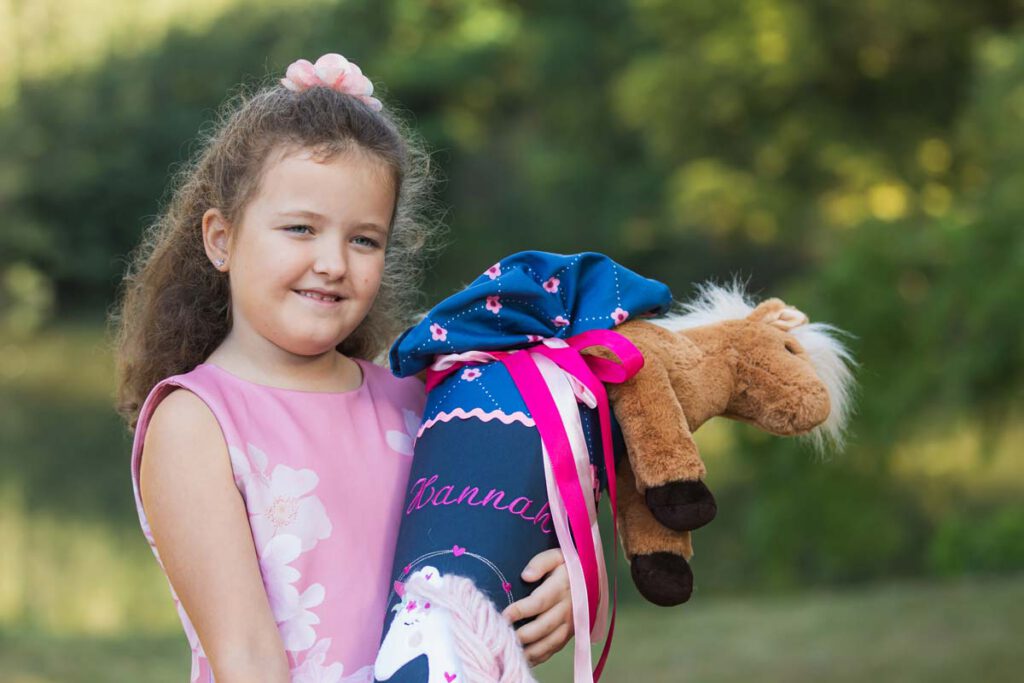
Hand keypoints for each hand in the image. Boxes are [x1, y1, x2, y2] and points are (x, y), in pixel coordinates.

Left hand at [501, 548, 572, 665]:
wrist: (592, 578)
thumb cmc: (568, 566)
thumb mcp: (557, 556)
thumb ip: (541, 562)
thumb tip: (526, 575)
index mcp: (562, 587)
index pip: (540, 601)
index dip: (521, 610)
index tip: (504, 615)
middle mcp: (568, 608)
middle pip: (544, 626)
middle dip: (523, 634)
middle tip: (503, 637)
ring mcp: (571, 624)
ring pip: (550, 641)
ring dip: (531, 650)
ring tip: (511, 652)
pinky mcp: (571, 634)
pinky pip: (555, 648)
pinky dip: (540, 656)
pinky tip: (524, 658)